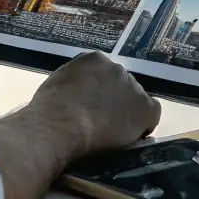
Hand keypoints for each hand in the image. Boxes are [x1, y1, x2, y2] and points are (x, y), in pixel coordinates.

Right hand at [26, 52, 161, 157]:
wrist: (61, 125)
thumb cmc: (48, 110)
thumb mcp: (58, 86)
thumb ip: (74, 85)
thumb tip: (75, 96)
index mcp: (94, 60)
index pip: (104, 76)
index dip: (99, 94)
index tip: (92, 108)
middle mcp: (118, 68)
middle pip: (121, 87)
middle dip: (114, 103)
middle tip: (100, 123)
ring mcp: (134, 87)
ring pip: (134, 103)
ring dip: (126, 115)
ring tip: (110, 135)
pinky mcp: (146, 108)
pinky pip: (150, 117)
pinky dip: (141, 127)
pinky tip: (127, 139)